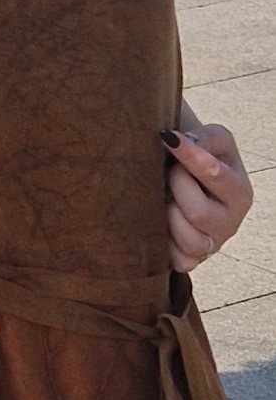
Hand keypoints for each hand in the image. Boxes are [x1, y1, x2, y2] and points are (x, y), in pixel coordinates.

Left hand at [166, 109, 253, 272]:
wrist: (185, 177)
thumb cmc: (199, 157)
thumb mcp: (212, 140)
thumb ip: (205, 138)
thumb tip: (182, 141)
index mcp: (239, 191)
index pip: (215, 174)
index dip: (189, 155)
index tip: (167, 138)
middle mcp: (230, 222)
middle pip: (199, 212)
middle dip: (175, 188)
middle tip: (165, 174)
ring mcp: (212, 243)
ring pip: (190, 241)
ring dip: (168, 218)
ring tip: (162, 199)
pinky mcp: (194, 259)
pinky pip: (181, 261)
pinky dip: (166, 246)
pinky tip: (159, 225)